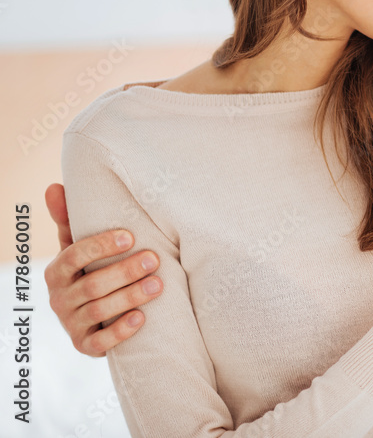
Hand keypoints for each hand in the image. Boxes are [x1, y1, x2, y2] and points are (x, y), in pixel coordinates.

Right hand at [43, 183, 162, 355]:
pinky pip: (100, 343)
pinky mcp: (85, 346)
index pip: (74, 255)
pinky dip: (120, 331)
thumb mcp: (78, 247)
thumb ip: (69, 220)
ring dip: (130, 297)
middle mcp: (59, 299)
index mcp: (57, 271)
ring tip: (159, 284)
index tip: (130, 235)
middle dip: (124, 271)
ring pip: (99, 311)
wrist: (92, 316)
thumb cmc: (89, 271)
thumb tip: (54, 186)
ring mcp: (71, 324)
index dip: (100, 245)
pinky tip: (142, 319)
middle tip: (154, 259)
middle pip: (92, 284)